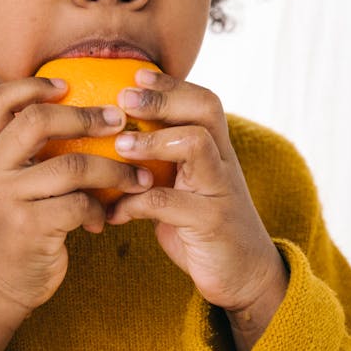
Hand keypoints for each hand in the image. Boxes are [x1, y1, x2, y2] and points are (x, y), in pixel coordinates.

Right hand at [0, 75, 152, 350]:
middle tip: (118, 121)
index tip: (68, 85)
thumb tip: (71, 110)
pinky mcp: (29, 228)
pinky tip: (105, 218)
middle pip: (37, 121)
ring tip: (137, 177)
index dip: (33, 85)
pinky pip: (79, 205)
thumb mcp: (0, 185)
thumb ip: (20, 152)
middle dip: (85, 116)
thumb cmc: (10, 230)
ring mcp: (5, 199)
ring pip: (71, 166)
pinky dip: (100, 210)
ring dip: (112, 170)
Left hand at [105, 69, 288, 350]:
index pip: (203, 101)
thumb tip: (106, 142)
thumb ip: (159, 164)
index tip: (134, 75)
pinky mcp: (212, 223)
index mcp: (216, 150)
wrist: (244, 276)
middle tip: (123, 100)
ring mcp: (220, 190)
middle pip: (204, 110)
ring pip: (195, 145)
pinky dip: (136, 204)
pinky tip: (113, 214)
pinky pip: (171, 203)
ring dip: (153, 142)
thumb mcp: (183, 188)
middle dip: (162, 100)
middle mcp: (222, 162)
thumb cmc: (201, 226)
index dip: (171, 85)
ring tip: (119, 148)